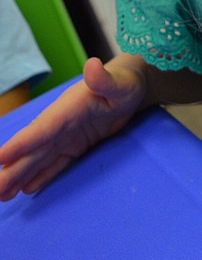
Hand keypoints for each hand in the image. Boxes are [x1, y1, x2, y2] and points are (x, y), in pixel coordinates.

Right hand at [0, 56, 147, 199]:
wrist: (130, 88)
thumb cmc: (125, 83)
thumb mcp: (119, 83)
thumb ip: (104, 79)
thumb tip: (92, 65)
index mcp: (66, 110)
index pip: (41, 129)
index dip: (21, 144)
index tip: (0, 157)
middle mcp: (59, 124)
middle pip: (33, 150)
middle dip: (13, 168)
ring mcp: (66, 136)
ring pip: (39, 159)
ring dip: (20, 176)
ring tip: (2, 194)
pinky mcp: (75, 146)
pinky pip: (55, 164)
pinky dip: (41, 176)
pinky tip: (25, 189)